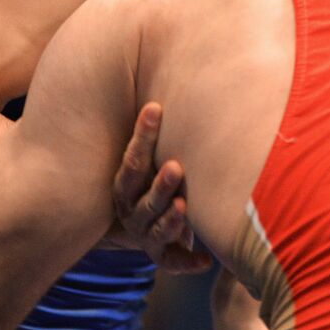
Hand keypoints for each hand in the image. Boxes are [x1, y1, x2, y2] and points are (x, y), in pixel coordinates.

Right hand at [104, 102, 212, 273]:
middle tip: (176, 167)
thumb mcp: (143, 157)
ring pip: (156, 228)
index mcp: (125, 184)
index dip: (143, 135)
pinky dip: (187, 262)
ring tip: (183, 208)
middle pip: (142, 197)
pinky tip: (205, 262)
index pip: (132, 160)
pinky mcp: (161, 253)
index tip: (156, 108)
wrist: (130, 226)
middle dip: (159, 183)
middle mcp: (131, 209)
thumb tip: (167, 67)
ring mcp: (144, 234)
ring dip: (171, 220)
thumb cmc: (146, 179)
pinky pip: (171, 262)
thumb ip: (151, 129)